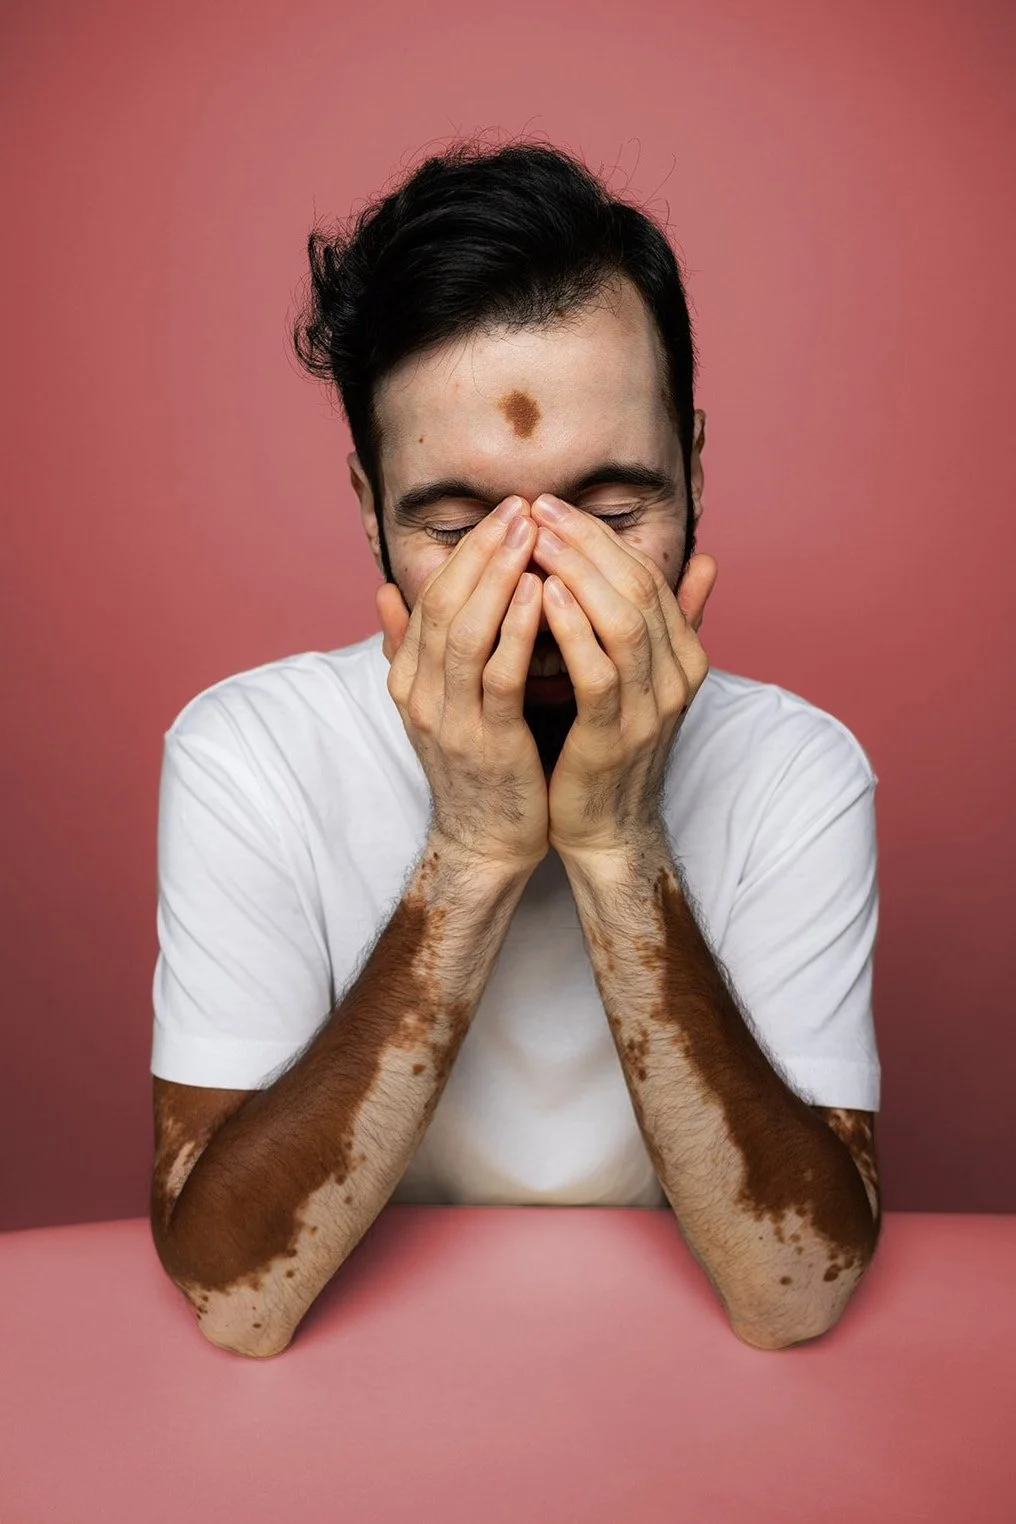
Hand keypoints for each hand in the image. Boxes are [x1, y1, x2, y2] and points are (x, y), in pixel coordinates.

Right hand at [377, 497, 549, 874]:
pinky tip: (541, 595)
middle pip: (445, 603)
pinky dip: (516, 631)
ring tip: (532, 534)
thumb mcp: (439, 700)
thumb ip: (413, 646)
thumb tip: (385, 591)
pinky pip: (498, 677)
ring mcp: (450, 719)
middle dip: (483, 549)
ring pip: (466, 632)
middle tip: (521, 506)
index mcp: (411, 677)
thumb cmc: (478, 766)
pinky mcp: (487, 743)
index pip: (433, 596)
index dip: (469, 550)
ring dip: (499, 578)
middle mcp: (421, 693)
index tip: (507, 511)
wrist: (487, 843)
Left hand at [529, 494, 717, 862]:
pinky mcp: (617, 736)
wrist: (605, 830)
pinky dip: (573, 627)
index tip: (555, 506)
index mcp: (685, 657)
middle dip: (588, 542)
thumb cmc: (610, 749)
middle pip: (638, 588)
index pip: (648, 576)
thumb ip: (672, 622)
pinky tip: (542, 595)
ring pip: (624, 621)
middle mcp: (677, 677)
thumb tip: (709, 563)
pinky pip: (599, 671)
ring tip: (536, 539)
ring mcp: (652, 708)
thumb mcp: (643, 678)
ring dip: (578, 573)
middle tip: (539, 508)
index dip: (602, 536)